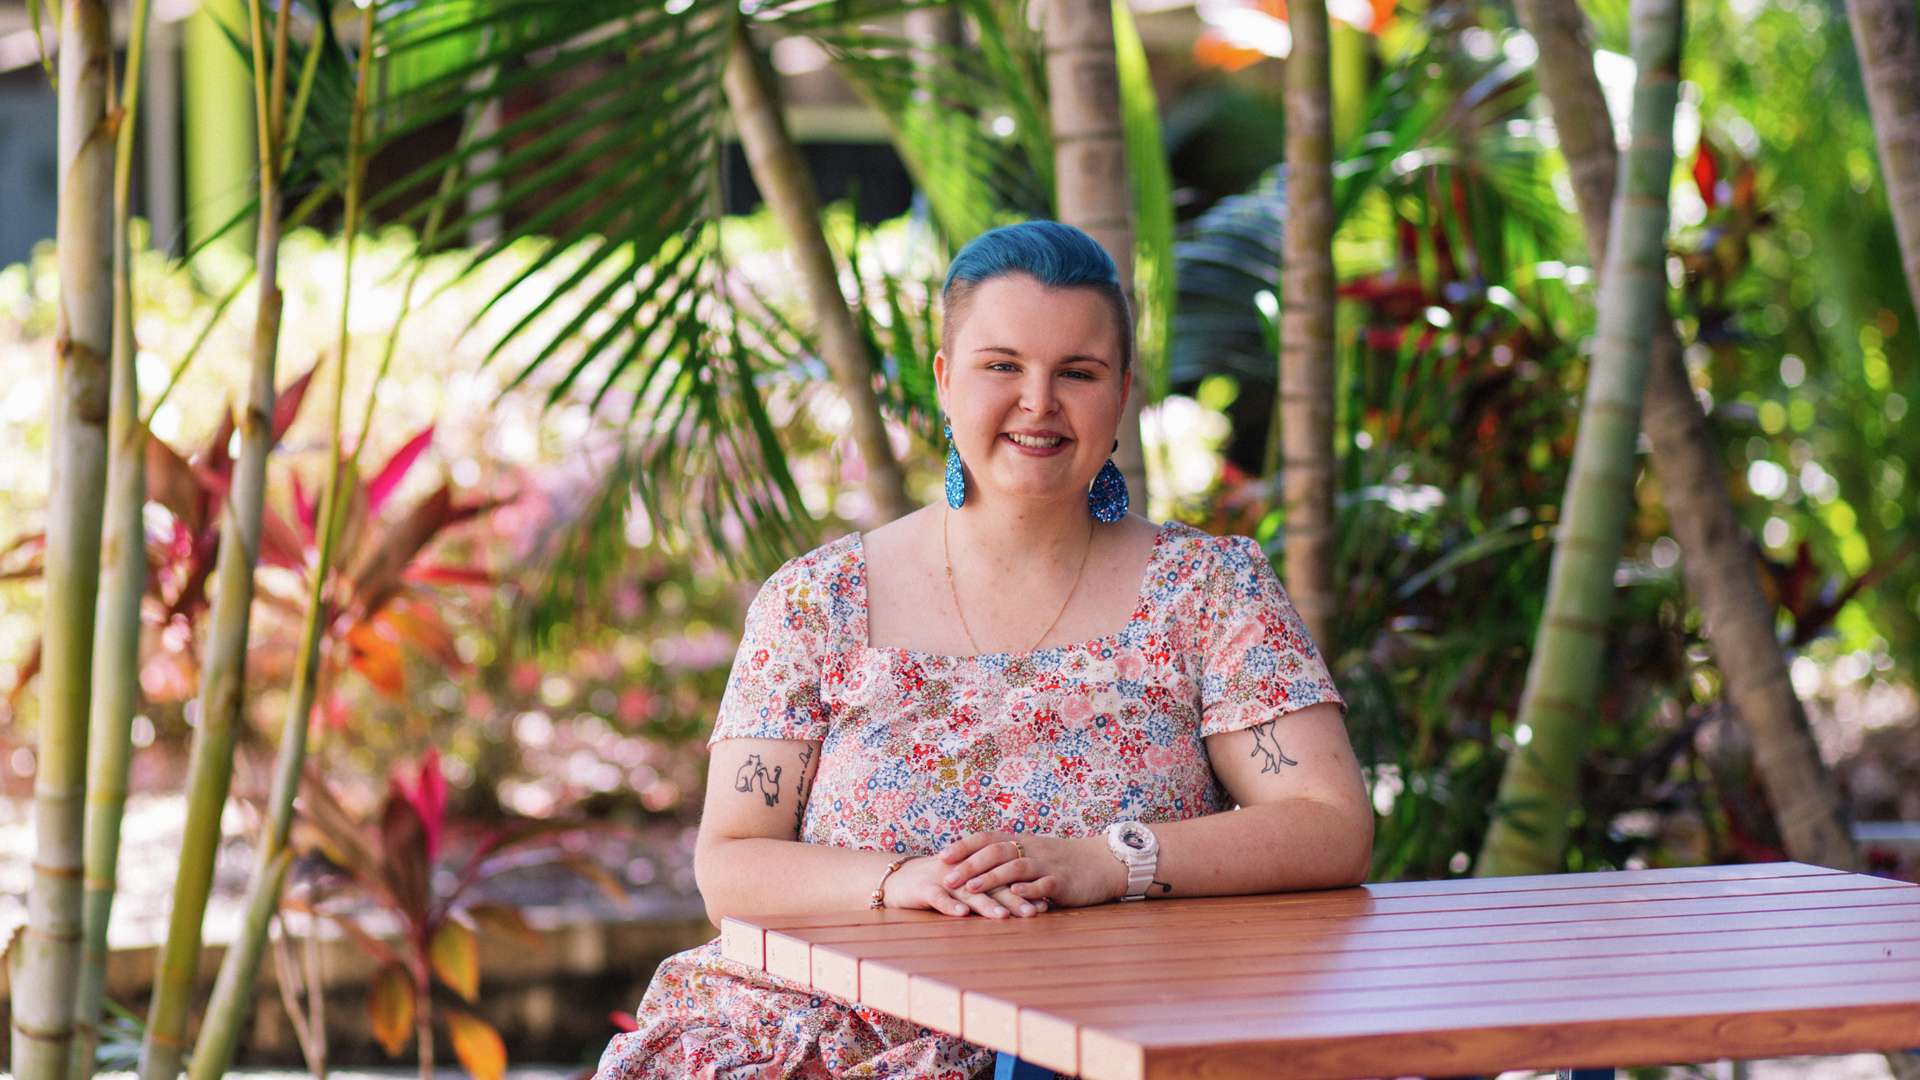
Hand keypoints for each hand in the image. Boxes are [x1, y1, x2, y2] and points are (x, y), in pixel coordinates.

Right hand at [881, 854, 1047, 918]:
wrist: (898, 880)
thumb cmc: (937, 886)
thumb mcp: (965, 886)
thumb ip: (989, 892)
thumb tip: (1020, 906)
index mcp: (976, 868)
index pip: (1005, 878)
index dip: (1025, 889)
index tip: (1046, 902)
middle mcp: (963, 871)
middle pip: (992, 884)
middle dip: (1014, 898)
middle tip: (1034, 912)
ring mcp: (943, 878)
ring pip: (968, 891)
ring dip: (986, 904)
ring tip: (1005, 916)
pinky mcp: (923, 888)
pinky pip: (938, 898)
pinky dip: (950, 906)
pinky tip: (962, 915)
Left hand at [935, 831, 1121, 909]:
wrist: (1102, 862)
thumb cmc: (1063, 860)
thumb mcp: (1033, 852)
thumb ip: (1008, 857)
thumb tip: (974, 864)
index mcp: (1021, 841)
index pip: (987, 838)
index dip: (964, 846)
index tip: (941, 856)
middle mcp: (1031, 849)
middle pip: (996, 852)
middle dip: (969, 865)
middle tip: (947, 878)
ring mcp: (1047, 865)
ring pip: (1016, 867)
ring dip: (992, 877)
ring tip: (972, 887)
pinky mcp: (1063, 881)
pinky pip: (1044, 883)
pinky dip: (1028, 889)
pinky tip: (1014, 895)